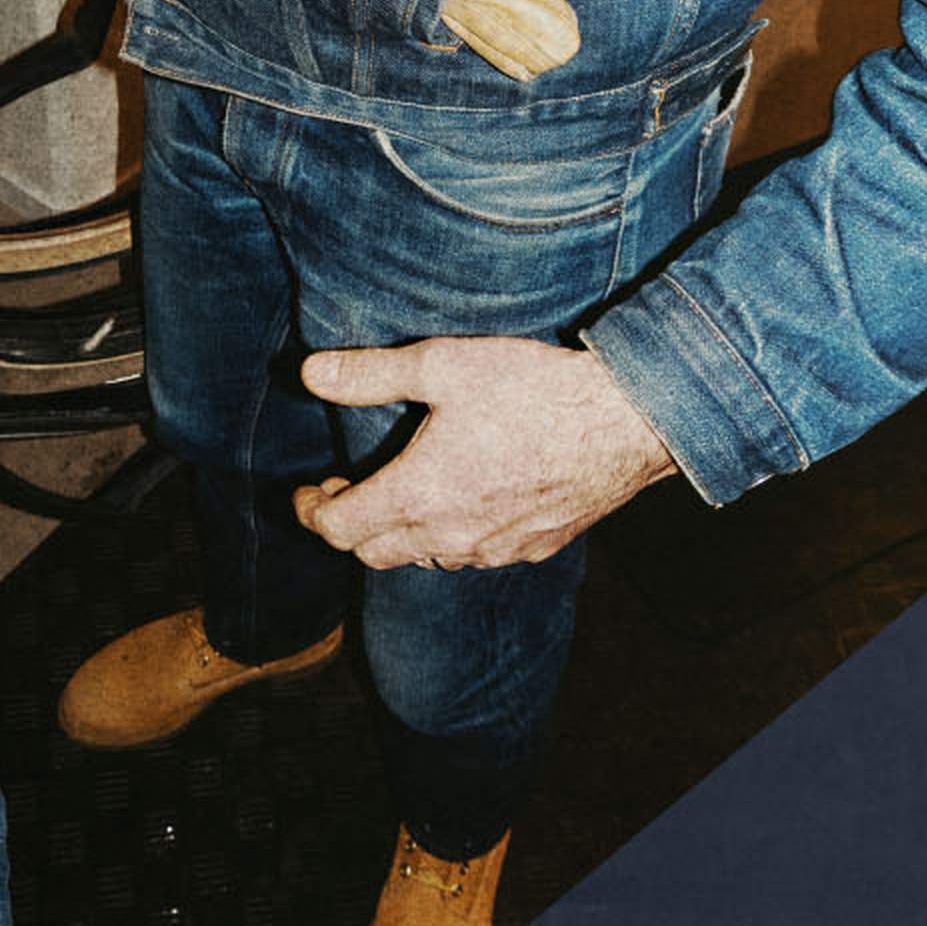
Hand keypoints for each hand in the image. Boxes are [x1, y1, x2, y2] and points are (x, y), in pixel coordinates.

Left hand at [294, 334, 675, 570]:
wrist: (623, 424)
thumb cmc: (532, 389)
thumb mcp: (442, 365)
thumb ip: (370, 375)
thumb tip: (308, 373)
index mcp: (419, 495)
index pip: (341, 529)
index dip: (312, 512)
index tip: (304, 492)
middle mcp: (451, 538)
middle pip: (375, 554)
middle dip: (349, 526)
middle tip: (343, 490)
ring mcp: (493, 551)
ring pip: (425, 560)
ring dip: (399, 534)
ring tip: (399, 492)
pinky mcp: (531, 549)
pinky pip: (472, 557)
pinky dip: (448, 538)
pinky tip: (460, 502)